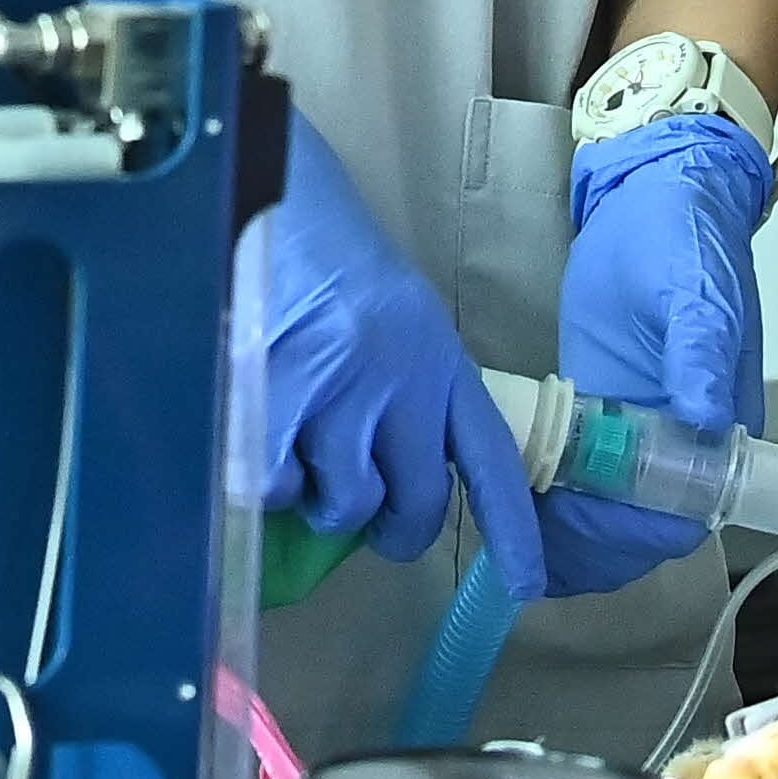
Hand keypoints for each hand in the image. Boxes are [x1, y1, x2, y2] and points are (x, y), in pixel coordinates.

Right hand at [254, 112, 547, 595]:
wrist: (262, 192)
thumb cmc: (323, 250)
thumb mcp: (389, 319)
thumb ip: (401, 393)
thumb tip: (383, 484)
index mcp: (437, 359)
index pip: (489, 458)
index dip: (511, 530)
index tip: (525, 586)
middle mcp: (399, 382)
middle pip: (412, 504)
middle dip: (389, 525)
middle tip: (361, 510)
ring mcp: (336, 393)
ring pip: (341, 503)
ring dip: (315, 491)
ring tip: (292, 438)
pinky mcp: (272, 398)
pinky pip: (272, 487)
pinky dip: (260, 475)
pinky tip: (252, 423)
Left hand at [547, 109, 772, 592]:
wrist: (653, 192)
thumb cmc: (682, 237)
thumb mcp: (695, 289)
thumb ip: (700, 351)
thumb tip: (705, 416)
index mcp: (718, 426)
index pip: (680, 510)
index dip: (630, 531)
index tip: (576, 528)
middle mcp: (684, 443)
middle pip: (638, 526)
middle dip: (586, 548)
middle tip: (522, 551)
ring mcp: (641, 430)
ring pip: (607, 513)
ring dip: (563, 536)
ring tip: (505, 540)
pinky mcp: (604, 410)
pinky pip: (583, 477)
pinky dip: (550, 500)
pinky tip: (508, 501)